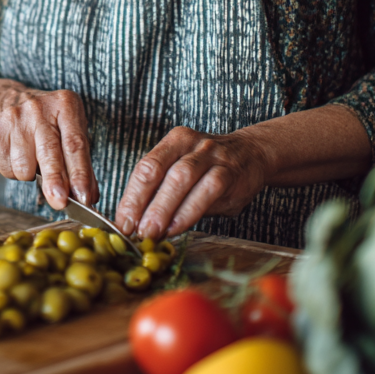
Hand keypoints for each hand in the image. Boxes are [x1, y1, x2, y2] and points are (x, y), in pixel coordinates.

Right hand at [0, 78, 97, 209]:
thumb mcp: (68, 131)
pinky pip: (6, 168)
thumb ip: (80, 164)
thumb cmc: (45, 122)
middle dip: (55, 181)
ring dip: (30, 175)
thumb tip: (88, 198)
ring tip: (31, 159)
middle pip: (49, 152)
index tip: (85, 197)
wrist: (4, 100)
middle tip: (60, 201)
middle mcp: (39, 108)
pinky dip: (13, 171)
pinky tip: (15, 154)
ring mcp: (15, 117)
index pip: (75, 144)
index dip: (81, 173)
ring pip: (24, 167)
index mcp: (65, 105)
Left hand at [114, 127, 269, 239]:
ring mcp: (210, 155)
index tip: (121, 223)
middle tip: (133, 229)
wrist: (253, 154)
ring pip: (181, 178)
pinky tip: (178, 227)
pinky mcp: (229, 172)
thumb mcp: (184, 171)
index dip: (130, 196)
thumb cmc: (210, 169)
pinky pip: (207, 190)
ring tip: (151, 232)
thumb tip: (137, 224)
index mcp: (173, 142)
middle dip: (141, 202)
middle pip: (158, 170)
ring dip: (163, 208)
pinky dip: (189, 211)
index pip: (145, 167)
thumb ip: (164, 192)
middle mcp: (189, 144)